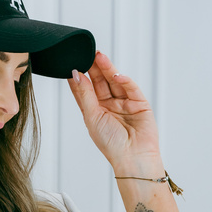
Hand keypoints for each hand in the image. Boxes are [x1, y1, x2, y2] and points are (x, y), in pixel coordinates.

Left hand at [67, 52, 162, 173]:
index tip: (72, 62)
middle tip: (87, 53)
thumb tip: (75, 75)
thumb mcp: (92, 117)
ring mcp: (125, 103)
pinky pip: (131, 88)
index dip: (79, 76)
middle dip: (94, 68)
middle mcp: (110, 105)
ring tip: (99, 57)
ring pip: (115, 81)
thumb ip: (84, 95)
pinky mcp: (139, 103)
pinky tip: (116, 74)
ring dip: (108, 69)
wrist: (132, 158)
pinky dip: (125, 80)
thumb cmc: (111, 144)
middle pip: (101, 82)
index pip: (85, 90)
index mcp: (96, 111)